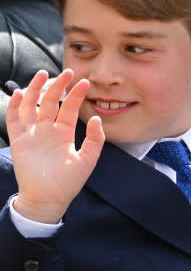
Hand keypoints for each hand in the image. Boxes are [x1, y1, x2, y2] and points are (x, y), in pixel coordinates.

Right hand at [7, 69, 104, 222]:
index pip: (70, 108)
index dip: (76, 95)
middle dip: (58, 86)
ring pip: (32, 105)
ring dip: (36, 89)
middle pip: (51, 102)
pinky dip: (16, 106)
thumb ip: (94, 140)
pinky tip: (22, 94)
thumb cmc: (69, 182)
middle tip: (67, 72)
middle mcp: (48, 130)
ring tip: (43, 74)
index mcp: (64, 133)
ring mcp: (32, 134)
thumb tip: (96, 119)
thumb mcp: (88, 160)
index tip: (84, 82)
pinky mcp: (19, 140)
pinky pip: (14, 119)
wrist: (49, 198)